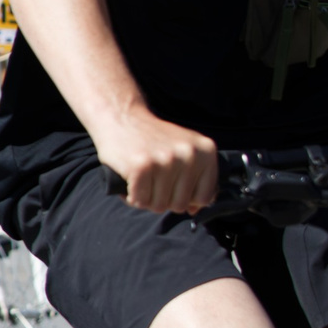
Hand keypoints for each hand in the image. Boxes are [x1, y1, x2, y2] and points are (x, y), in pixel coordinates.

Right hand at [96, 112, 219, 214]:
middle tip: (152, 182)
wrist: (122, 117)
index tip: (173, 187)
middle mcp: (188, 155)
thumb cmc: (153, 138)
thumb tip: (195, 210)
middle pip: (179, 205)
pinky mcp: (140, 167)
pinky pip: (139, 201)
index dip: (186, 198)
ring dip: (145, 199)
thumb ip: (197, 178)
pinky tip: (130, 181)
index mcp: (205, 151)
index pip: (204, 197)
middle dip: (162, 200)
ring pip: (158, 206)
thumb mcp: (184, 150)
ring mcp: (165, 161)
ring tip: (141, 181)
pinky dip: (131, 196)